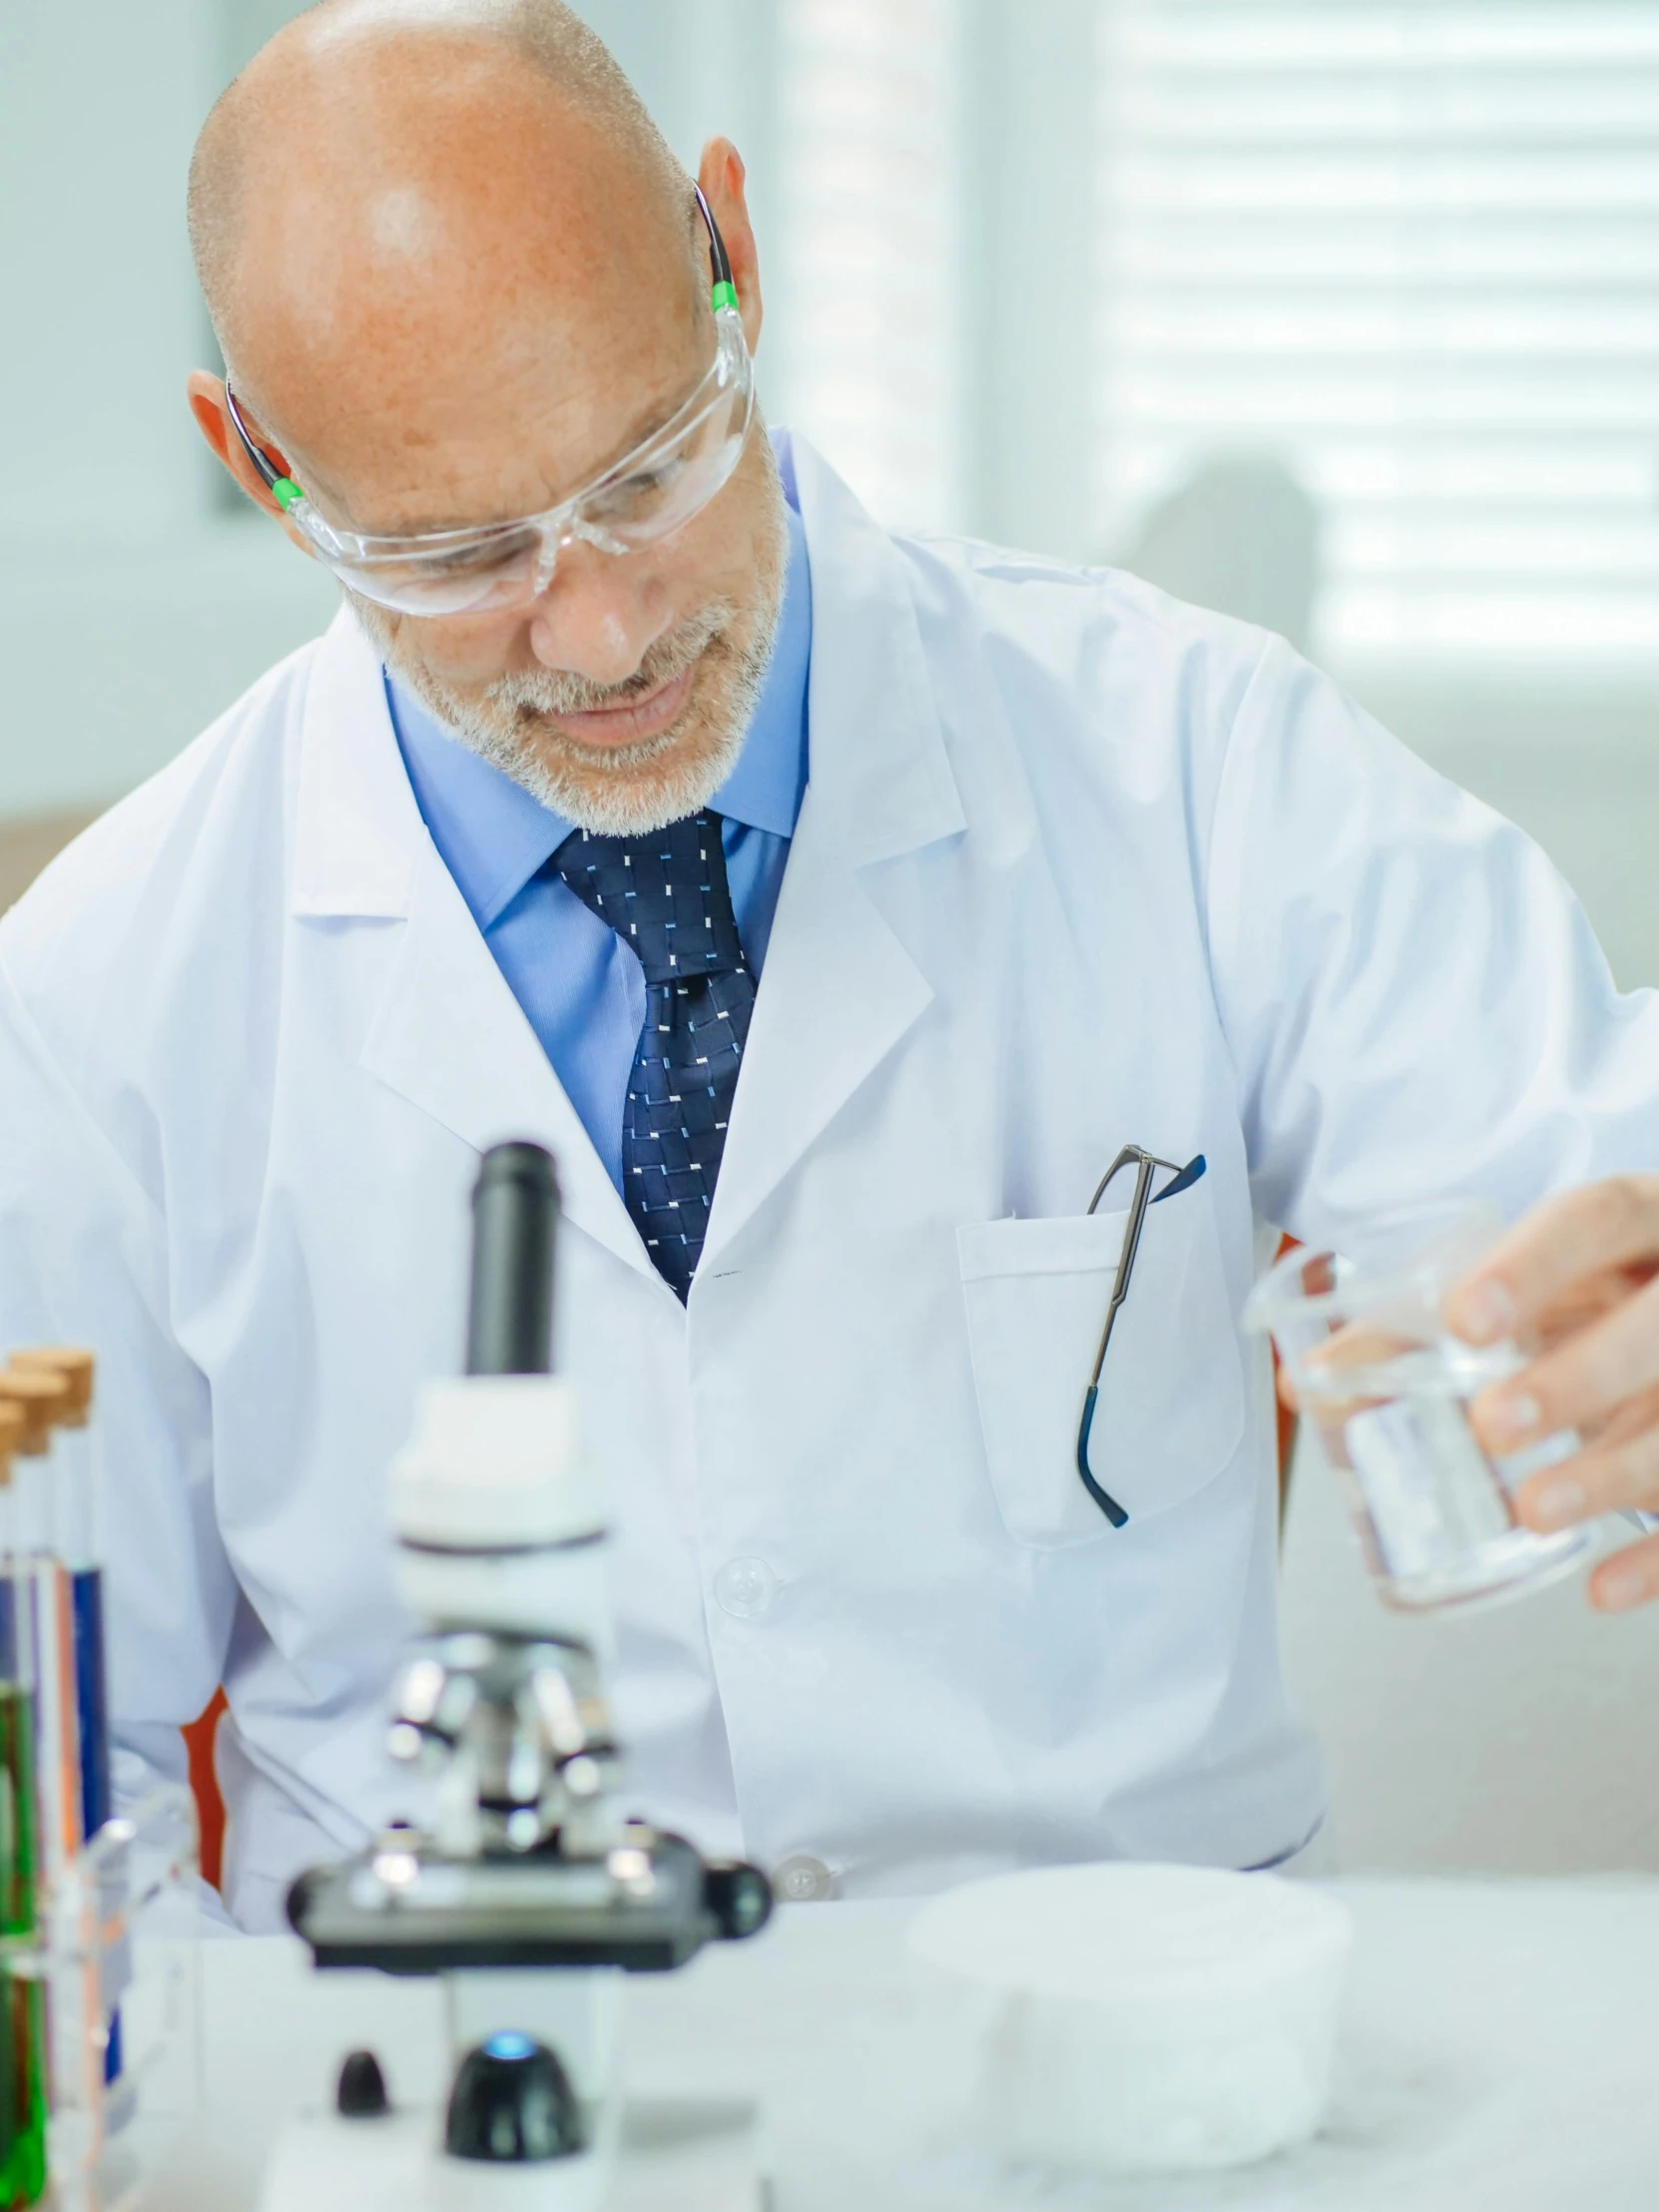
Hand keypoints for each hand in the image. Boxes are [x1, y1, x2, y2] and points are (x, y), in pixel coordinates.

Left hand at [1444, 1179, 1658, 1611]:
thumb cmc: (1590, 1297)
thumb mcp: (1527, 1288)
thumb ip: (1415, 1326)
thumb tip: (1304, 1384)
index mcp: (1638, 1223)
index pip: (1594, 1219)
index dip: (1531, 1267)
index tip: (1464, 1318)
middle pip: (1656, 1326)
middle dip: (1578, 1377)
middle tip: (1494, 1424)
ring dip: (1615, 1471)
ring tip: (1536, 1511)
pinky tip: (1605, 1589)